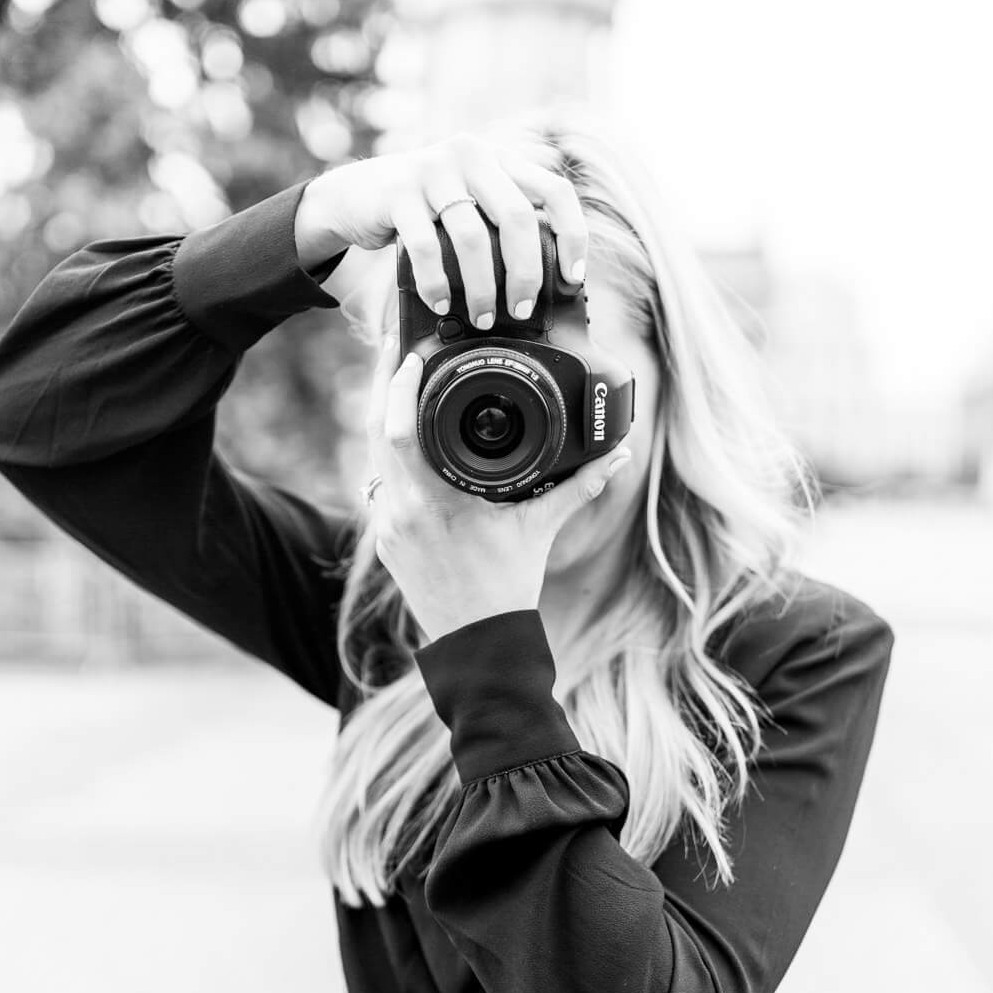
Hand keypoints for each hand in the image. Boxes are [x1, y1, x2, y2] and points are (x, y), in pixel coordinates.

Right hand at [293, 131, 588, 327]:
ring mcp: (433, 170)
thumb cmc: (425, 210)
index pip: (555, 189)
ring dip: (481, 287)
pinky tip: (440, 304)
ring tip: (481, 318)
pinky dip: (436, 283)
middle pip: (518, 217)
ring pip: (472, 237)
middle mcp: (471, 156)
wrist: (355, 195)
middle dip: (525, 273)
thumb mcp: (469, 201)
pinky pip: (425, 247)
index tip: (573, 279)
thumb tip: (549, 277)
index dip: (572, 236)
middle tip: (521, 311)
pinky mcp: (398, 192)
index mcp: (499, 158)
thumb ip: (502, 219)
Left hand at [364, 335, 632, 645]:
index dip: (398, 385)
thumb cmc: (508, 589)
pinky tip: (399, 436)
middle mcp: (402, 512)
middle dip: (382, 386)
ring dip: (382, 419)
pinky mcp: (384, 541)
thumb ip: (579, 487)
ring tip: (396, 383)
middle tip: (395, 349)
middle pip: (375, 431)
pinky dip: (388, 455)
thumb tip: (619, 455)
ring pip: (373, 457)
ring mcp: (387, 528)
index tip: (411, 355)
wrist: (478, 644)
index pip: (398, 429)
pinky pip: (379, 484)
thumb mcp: (542, 529)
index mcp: (435, 503)